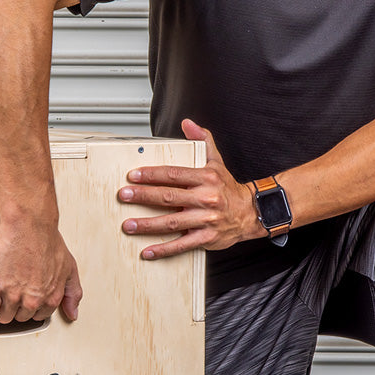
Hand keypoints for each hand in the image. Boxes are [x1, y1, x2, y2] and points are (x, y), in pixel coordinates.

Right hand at [0, 218, 82, 322]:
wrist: (29, 225)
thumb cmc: (47, 241)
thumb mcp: (69, 268)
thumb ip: (72, 293)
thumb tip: (72, 313)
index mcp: (50, 297)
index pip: (38, 316)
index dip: (32, 307)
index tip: (27, 298)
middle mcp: (32, 300)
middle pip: (20, 317)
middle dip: (18, 307)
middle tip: (15, 291)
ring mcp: (12, 295)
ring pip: (4, 317)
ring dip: (3, 308)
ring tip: (3, 293)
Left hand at [118, 119, 262, 258]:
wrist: (250, 213)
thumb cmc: (227, 188)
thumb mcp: (216, 161)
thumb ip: (202, 141)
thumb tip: (187, 123)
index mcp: (206, 178)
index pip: (174, 174)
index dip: (152, 175)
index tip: (133, 176)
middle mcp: (206, 199)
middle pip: (169, 197)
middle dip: (143, 196)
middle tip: (124, 195)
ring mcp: (206, 220)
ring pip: (172, 222)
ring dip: (147, 225)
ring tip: (128, 225)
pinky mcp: (206, 239)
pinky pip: (181, 245)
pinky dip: (163, 249)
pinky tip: (147, 251)